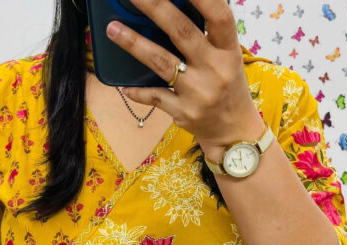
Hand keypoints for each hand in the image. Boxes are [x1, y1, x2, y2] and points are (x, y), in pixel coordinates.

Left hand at [105, 0, 264, 155]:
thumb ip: (205, 37)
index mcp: (229, 51)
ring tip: (113, 29)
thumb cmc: (226, 86)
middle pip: (181, 32)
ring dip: (134, 44)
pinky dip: (138, 92)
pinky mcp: (184, 112)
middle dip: (154, 7)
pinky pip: (155, 97)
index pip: (219, 16)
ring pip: (161, 62)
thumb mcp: (226, 58)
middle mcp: (216, 70)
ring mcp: (198, 93)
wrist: (233, 131)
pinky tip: (123, 86)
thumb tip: (167, 10)